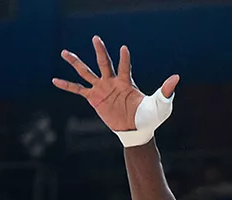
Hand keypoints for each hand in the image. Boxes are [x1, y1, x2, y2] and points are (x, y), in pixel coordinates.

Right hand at [53, 36, 179, 133]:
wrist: (137, 130)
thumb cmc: (150, 116)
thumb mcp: (160, 104)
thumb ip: (166, 90)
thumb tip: (176, 77)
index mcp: (127, 81)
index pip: (124, 67)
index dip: (124, 59)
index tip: (123, 49)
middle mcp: (113, 82)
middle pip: (104, 63)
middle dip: (100, 51)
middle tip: (96, 38)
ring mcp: (102, 89)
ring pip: (87, 72)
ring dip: (76, 62)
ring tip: (64, 52)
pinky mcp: (94, 99)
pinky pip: (78, 90)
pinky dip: (67, 85)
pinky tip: (55, 80)